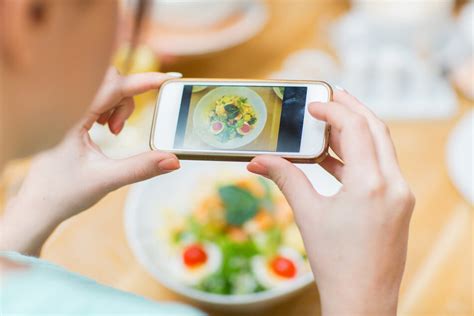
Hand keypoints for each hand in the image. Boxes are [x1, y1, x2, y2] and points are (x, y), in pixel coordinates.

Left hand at [1, 68, 180, 255]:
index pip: (113, 88)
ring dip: (118, 106)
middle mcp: (67, 108)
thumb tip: (174, 160)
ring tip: (112, 132)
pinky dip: (109, 108)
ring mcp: (67, 110)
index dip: (143, 81)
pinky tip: (103, 128)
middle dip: (125, 100)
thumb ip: (141, 168)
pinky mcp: (69, 115)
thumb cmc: (64, 193)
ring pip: (105, 88)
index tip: (167, 79)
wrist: (37, 206)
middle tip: (118, 130)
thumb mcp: (106, 181)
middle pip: (110, 81)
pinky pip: (96, 96)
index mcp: (71, 118)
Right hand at [247, 89, 414, 314]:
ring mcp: (400, 195)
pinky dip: (359, 156)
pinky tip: (333, 159)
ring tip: (329, 124)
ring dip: (357, 131)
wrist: (362, 301)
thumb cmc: (336, 264)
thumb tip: (258, 161)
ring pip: (381, 147)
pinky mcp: (399, 204)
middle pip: (376, 129)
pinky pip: (381, 167)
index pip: (356, 128)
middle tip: (330, 97)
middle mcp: (393, 184)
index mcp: (371, 184)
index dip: (334, 110)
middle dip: (352, 109)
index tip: (313, 104)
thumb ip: (285, 178)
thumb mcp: (307, 215)